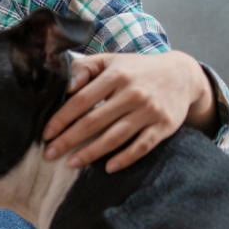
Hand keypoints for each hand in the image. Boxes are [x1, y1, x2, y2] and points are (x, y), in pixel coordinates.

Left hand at [42, 50, 214, 172]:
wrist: (182, 74)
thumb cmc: (136, 69)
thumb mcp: (110, 60)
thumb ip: (84, 68)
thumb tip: (66, 87)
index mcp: (116, 75)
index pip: (81, 101)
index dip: (61, 119)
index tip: (46, 134)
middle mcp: (133, 93)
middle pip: (94, 121)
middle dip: (69, 140)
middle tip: (49, 154)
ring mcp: (150, 110)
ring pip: (115, 136)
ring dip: (91, 153)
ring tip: (71, 164)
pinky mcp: (165, 125)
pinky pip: (142, 145)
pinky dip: (125, 158)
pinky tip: (108, 167)